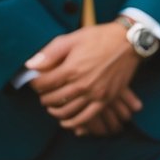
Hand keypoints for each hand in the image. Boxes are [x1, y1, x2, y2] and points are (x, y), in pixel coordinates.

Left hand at [26, 22, 142, 130]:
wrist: (128, 42)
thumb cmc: (100, 37)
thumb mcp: (74, 38)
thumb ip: (51, 52)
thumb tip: (30, 65)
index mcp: (72, 69)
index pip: (43, 84)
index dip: (35, 84)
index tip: (35, 81)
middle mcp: (82, 84)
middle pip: (52, 99)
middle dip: (43, 97)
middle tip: (43, 93)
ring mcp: (94, 94)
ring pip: (66, 111)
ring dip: (54, 111)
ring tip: (52, 105)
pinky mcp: (105, 99)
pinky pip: (85, 118)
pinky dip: (72, 123)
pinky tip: (65, 121)